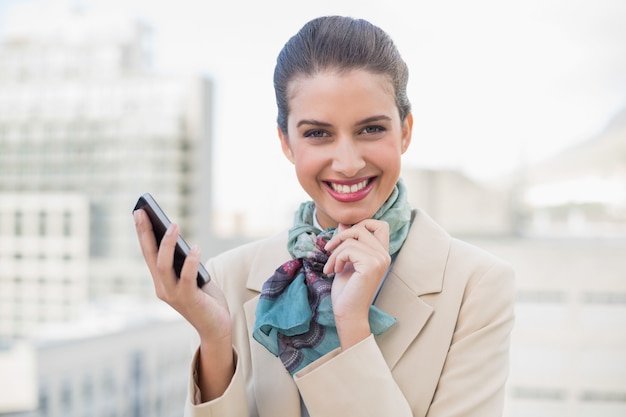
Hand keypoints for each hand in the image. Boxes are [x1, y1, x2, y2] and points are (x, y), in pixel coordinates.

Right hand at [134, 209, 232, 399]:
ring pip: (163, 265)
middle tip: (144, 212)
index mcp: (161, 282)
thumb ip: (186, 264)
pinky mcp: (189, 298)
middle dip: (145, 233)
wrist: (216, 328)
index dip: (143, 234)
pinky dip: (191, 261)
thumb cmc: (206, 300)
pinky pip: (186, 277)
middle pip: (150, 256)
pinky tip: (196, 248)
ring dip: (168, 244)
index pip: (149, 254)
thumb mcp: (193, 278)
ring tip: (174, 225)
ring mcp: (174, 294)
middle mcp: (162, 288)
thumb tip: (184, 243)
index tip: (139, 213)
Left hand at [323, 219, 390, 348]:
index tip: (344, 237)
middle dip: (341, 236)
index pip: (381, 225)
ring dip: (335, 251)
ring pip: (352, 239)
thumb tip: (343, 223)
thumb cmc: (346, 290)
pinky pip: (348, 249)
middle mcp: (384, 255)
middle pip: (362, 228)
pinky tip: (334, 271)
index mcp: (381, 254)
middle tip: (329, 250)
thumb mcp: (345, 260)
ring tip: (331, 267)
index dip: (362, 224)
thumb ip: (347, 242)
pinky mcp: (371, 265)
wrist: (347, 312)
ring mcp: (380, 259)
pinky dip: (336, 258)